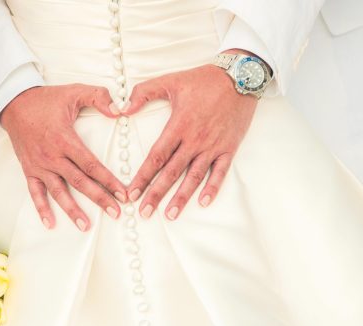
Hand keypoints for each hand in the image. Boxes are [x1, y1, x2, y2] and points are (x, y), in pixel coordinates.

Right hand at [0, 84, 127, 231]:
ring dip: (72, 210)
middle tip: (116, 213)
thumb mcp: (74, 91)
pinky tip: (50, 224)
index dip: (108, 180)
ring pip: (58, 192)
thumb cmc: (46, 99)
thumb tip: (120, 110)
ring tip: (86, 226)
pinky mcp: (29, 170)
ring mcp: (40, 166)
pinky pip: (35, 192)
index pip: (91, 165)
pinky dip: (42, 209)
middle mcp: (52, 157)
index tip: (123, 193)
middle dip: (99, 199)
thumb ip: (99, 97)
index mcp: (65, 140)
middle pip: (80, 182)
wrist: (14, 103)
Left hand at [124, 61, 257, 219]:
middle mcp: (195, 140)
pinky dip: (212, 188)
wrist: (240, 75)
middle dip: (156, 194)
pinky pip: (220, 172)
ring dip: (181, 197)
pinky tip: (203, 202)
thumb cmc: (202, 79)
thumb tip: (122, 109)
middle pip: (172, 173)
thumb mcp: (169, 81)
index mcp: (178, 125)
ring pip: (194, 177)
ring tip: (169, 215)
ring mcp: (213, 146)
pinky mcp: (229, 148)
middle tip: (144, 213)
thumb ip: (143, 93)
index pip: (156, 157)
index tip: (131, 193)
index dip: (143, 177)